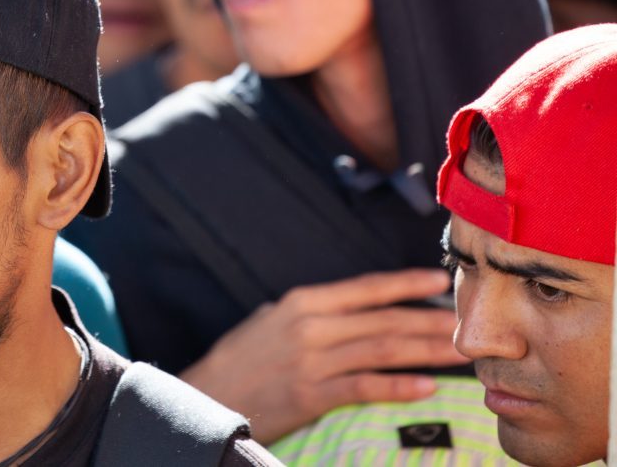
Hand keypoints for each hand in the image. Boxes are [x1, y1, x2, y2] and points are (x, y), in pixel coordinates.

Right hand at [181, 269, 465, 443]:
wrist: (208, 393)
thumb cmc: (240, 358)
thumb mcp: (270, 320)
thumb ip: (310, 312)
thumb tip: (350, 309)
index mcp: (302, 302)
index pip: (365, 289)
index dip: (406, 284)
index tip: (440, 281)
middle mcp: (310, 326)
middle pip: (383, 321)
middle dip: (429, 322)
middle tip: (468, 325)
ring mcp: (312, 361)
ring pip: (381, 351)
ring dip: (424, 352)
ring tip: (458, 354)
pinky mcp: (311, 395)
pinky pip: (364, 387)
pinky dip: (397, 387)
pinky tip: (426, 387)